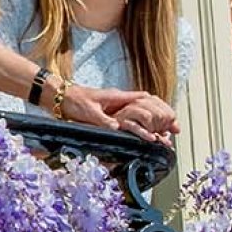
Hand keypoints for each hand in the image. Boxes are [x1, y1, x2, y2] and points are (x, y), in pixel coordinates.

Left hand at [58, 85, 178, 143]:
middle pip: (145, 106)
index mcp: (117, 97)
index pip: (143, 98)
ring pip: (137, 112)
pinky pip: (127, 116)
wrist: (58, 96)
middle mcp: (118, 100)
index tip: (170, 118)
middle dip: (159, 117)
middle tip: (173, 130)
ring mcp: (113, 105)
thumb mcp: (90, 113)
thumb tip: (119, 129)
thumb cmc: (73, 101)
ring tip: (163, 134)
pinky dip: (137, 123)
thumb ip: (104, 121)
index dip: (158, 108)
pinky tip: (143, 132)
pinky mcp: (107, 111)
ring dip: (150, 122)